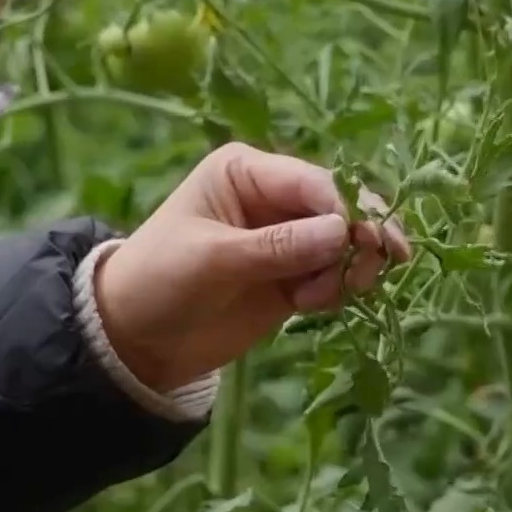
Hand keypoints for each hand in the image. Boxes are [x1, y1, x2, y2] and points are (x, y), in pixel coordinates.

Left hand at [93, 142, 410, 390]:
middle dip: (362, 235)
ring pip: (346, 243)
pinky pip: (336, 275)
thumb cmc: (160, 281)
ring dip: (351, 267)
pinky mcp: (295, 277)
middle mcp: (274, 198)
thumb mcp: (214, 259)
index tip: (358, 243)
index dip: (344, 209)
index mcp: (247, 171)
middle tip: (374, 266)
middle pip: (341, 207)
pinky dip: (339, 289)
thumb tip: (342, 232)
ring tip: (326, 296)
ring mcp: (288, 239)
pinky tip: (313, 306)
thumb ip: (278, 246)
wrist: (137, 340)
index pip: (313, 182)